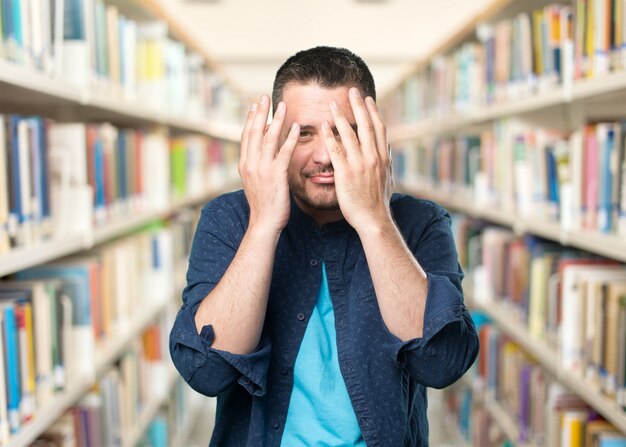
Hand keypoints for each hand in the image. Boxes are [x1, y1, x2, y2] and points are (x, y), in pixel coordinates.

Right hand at [239, 95, 299, 233]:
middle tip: (264, 96)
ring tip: (282, 105)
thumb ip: (258, 165)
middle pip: (254, 132)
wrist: (264, 223)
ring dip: (276, 120)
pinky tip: (295, 127)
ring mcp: (262, 169)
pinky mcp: (276, 175)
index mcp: (245, 165)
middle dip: (260, 112)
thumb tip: (263, 151)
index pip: (246, 136)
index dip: (251, 119)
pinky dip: (290, 138)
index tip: (255, 105)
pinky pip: (284, 152)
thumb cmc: (264, 205)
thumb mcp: (256, 182)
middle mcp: (251, 164)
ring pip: (268, 138)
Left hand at [321, 88, 393, 232]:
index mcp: (382, 158)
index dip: (373, 112)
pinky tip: (324, 126)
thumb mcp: (388, 180)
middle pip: (365, 126)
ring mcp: (359, 165)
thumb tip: (387, 150)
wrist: (373, 220)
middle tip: (352, 91)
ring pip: (349, 135)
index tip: (367, 99)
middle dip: (358, 106)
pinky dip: (329, 136)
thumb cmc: (378, 203)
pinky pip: (336, 151)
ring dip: (340, 117)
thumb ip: (386, 162)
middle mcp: (372, 158)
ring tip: (333, 103)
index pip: (379, 129)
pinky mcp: (345, 173)